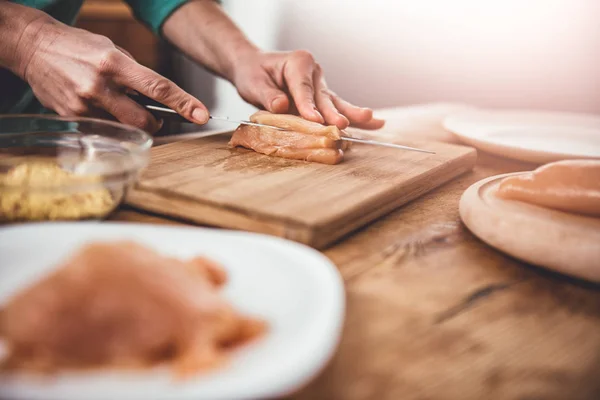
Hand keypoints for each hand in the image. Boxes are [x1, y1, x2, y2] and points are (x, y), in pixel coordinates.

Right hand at [17, 16, 208, 132]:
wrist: (33, 47)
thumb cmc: (78, 47)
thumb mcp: (112, 49)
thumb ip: (135, 74)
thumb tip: (159, 97)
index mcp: (114, 63)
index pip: (158, 87)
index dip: (183, 103)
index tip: (201, 115)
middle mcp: (99, 86)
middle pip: (144, 120)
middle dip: (155, 123)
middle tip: (154, 117)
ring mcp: (84, 105)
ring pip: (124, 128)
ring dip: (129, 122)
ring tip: (115, 103)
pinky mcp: (71, 118)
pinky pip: (103, 129)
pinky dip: (108, 121)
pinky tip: (96, 105)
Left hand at [231, 50, 384, 129]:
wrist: (255, 68)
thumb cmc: (253, 73)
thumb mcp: (253, 82)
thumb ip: (267, 95)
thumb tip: (281, 106)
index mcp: (298, 62)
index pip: (303, 88)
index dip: (308, 106)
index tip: (315, 121)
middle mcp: (314, 71)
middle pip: (324, 97)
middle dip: (333, 113)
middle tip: (341, 125)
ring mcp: (321, 85)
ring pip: (337, 102)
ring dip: (353, 114)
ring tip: (372, 120)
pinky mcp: (323, 97)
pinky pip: (338, 108)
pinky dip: (355, 118)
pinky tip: (376, 124)